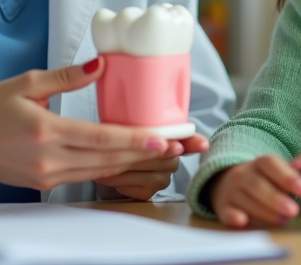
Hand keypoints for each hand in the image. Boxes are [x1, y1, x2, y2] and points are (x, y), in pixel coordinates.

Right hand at [0, 57, 172, 190]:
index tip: (164, 139)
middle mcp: (49, 159)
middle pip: (109, 159)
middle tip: (179, 147)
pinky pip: (86, 176)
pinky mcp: (44, 183)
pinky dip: (112, 168)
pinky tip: (131, 161)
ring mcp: (47, 176)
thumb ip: (66, 76)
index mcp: (46, 132)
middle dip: (147, 153)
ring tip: (164, 154)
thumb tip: (100, 65)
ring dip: (134, 162)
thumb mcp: (26, 82)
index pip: (101, 138)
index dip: (136, 140)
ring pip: (101, 170)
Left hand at [94, 134, 208, 199]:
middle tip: (115, 152)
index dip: (194, 141)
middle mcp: (171, 158)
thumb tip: (135, 109)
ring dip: (125, 172)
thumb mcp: (121, 125)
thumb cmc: (113, 138)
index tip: (202, 145)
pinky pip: (142, 191)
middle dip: (139, 156)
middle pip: (164, 159)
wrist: (98, 160)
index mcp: (167, 136)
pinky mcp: (151, 192)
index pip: (186, 138)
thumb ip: (136, 124)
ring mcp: (163, 176)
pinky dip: (123, 185)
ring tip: (103, 166)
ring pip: (151, 176)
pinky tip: (111, 179)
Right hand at [208, 154, 300, 227]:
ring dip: (264, 211)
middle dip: (277, 199)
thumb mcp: (280, 170)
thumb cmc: (266, 180)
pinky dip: (233, 216)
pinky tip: (243, 220)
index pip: (271, 164)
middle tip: (294, 210)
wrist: (230, 185)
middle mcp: (243, 174)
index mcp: (260, 163)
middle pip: (258, 185)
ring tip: (283, 221)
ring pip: (245, 200)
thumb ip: (298, 166)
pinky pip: (226, 212)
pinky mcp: (223, 207)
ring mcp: (231, 191)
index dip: (289, 177)